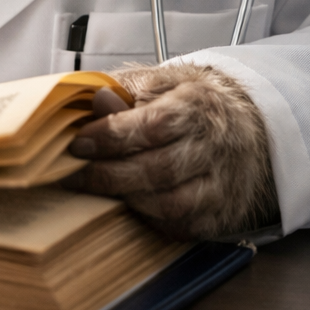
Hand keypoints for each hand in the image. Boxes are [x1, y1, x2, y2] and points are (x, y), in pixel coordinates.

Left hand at [64, 63, 277, 239]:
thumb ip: (123, 92)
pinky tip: (125, 206)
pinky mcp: (218, 213)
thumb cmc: (185, 101)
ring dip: (126, 200)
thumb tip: (98, 101)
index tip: (78, 143)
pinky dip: (148, 220)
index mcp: (198, 105)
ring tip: (95, 189)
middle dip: (108, 175)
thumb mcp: (155, 82)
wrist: (236, 123)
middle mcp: (215, 146)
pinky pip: (180, 226)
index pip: (155, 125)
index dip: (111, 137)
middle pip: (160, 170)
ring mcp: (220, 183)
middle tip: (73, 174)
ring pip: (171, 204)